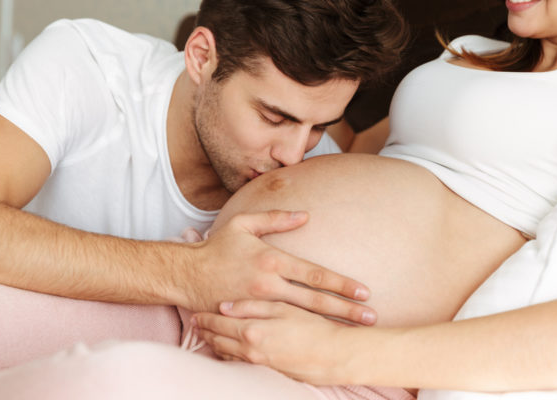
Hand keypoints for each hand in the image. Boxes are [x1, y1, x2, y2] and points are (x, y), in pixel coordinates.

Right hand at [179, 210, 375, 325]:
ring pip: (302, 319)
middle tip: (371, 317)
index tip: (363, 291)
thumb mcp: (244, 224)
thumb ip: (276, 219)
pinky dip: (300, 337)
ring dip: (329, 326)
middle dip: (345, 311)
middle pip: (315, 302)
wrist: (185, 274)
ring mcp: (259, 306)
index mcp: (271, 260)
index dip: (341, 284)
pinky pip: (279, 330)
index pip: (314, 274)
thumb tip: (306, 215)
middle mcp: (269, 285)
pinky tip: (317, 342)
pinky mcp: (249, 321)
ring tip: (354, 333)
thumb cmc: (216, 247)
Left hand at [193, 300, 350, 384]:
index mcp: (251, 330)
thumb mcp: (282, 308)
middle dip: (205, 332)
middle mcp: (249, 349)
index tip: (196, 312)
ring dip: (215, 344)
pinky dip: (228, 355)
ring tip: (207, 335)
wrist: (333, 356)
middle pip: (218, 340)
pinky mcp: (265, 371)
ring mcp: (257, 363)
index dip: (205, 318)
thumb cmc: (311, 327)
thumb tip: (224, 306)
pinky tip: (227, 349)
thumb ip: (251, 306)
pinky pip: (238, 363)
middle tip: (196, 324)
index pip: (219, 323)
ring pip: (226, 354)